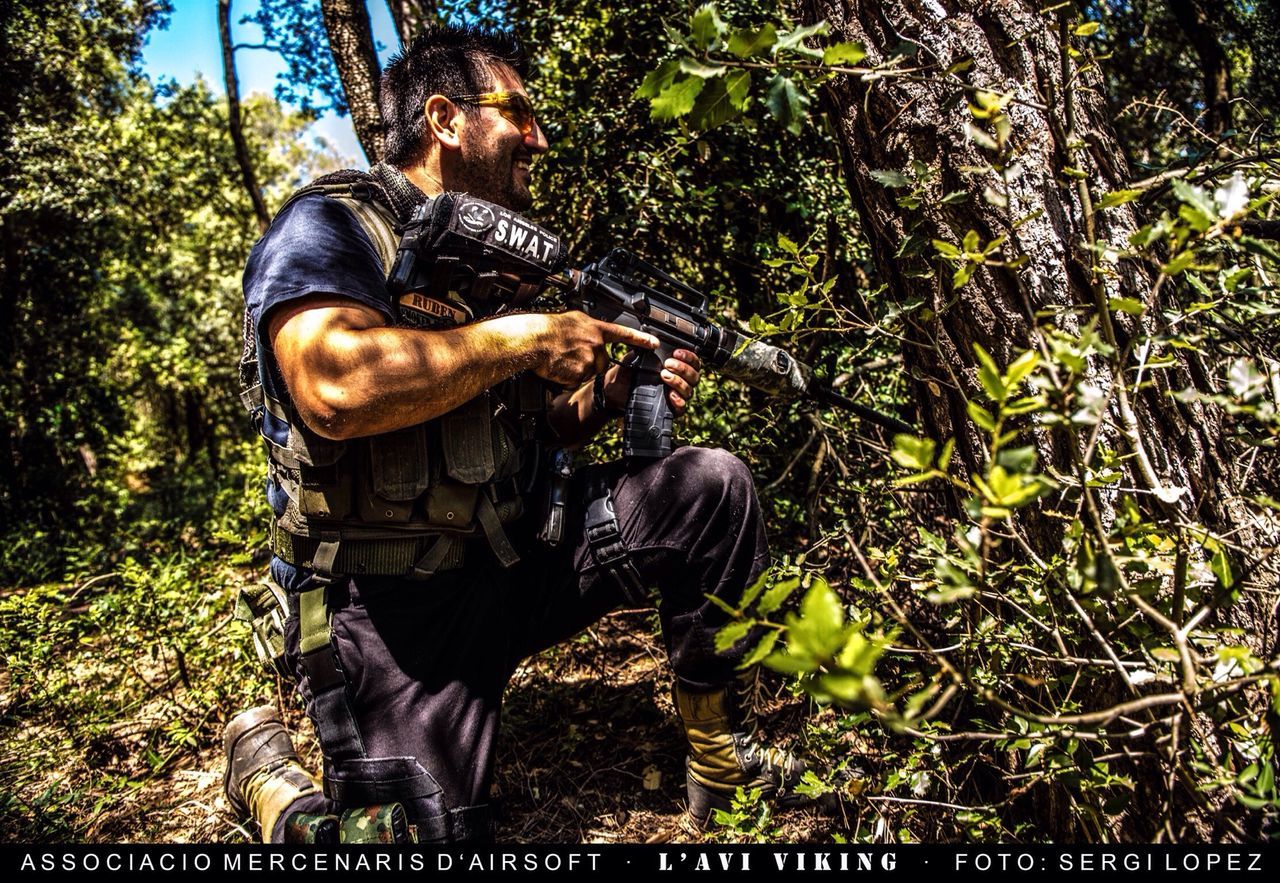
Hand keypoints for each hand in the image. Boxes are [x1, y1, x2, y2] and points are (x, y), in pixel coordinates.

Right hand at [536, 311, 657, 387]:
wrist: (535, 339)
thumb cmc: (548, 328)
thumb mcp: (573, 320)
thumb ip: (588, 328)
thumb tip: (593, 334)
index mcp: (595, 329)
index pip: (624, 334)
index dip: (641, 339)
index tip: (655, 343)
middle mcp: (596, 344)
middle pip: (601, 362)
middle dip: (589, 362)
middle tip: (571, 355)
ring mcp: (589, 360)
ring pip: (588, 372)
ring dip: (577, 370)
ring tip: (562, 359)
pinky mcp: (580, 374)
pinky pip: (577, 381)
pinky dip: (568, 378)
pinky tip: (559, 367)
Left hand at [602, 348, 701, 417]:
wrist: (614, 389)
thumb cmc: (628, 372)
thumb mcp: (639, 356)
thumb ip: (650, 348)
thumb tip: (657, 341)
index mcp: (676, 366)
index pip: (693, 361)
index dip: (689, 356)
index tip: (677, 353)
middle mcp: (679, 381)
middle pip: (694, 376)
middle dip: (683, 369)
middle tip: (668, 364)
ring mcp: (675, 395)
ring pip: (689, 391)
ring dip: (678, 382)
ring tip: (663, 376)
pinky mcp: (670, 409)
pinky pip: (682, 408)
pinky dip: (678, 401)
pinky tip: (670, 395)